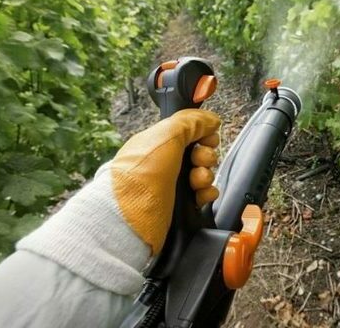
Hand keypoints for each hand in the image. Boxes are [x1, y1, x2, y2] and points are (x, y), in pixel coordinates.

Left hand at [111, 109, 220, 253]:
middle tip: (198, 161)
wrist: (129, 220)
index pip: (189, 132)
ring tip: (196, 182)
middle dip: (206, 156)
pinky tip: (201, 195)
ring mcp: (172, 185)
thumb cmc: (139, 177)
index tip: (207, 138)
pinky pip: (203, 195)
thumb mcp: (165, 136)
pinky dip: (207, 194)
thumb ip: (191, 122)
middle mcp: (165, 162)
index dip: (203, 133)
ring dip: (206, 175)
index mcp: (158, 142)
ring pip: (203, 174)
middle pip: (199, 153)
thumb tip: (210, 119)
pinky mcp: (179, 206)